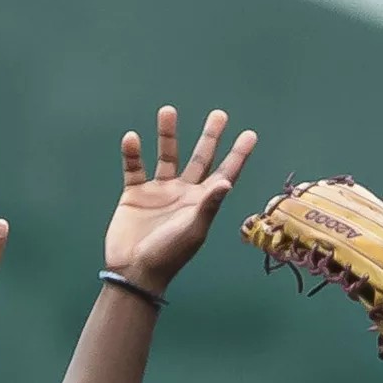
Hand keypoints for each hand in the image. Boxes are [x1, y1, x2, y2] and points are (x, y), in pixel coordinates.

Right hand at [106, 106, 256, 293]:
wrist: (134, 271)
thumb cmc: (168, 254)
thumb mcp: (192, 231)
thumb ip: (208, 205)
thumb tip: (227, 182)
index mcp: (201, 202)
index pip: (224, 173)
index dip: (237, 155)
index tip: (250, 134)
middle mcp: (183, 193)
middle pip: (200, 158)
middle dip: (210, 137)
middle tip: (220, 114)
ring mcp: (159, 192)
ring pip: (166, 156)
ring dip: (167, 134)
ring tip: (168, 111)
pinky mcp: (135, 194)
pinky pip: (134, 168)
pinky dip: (132, 153)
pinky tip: (133, 139)